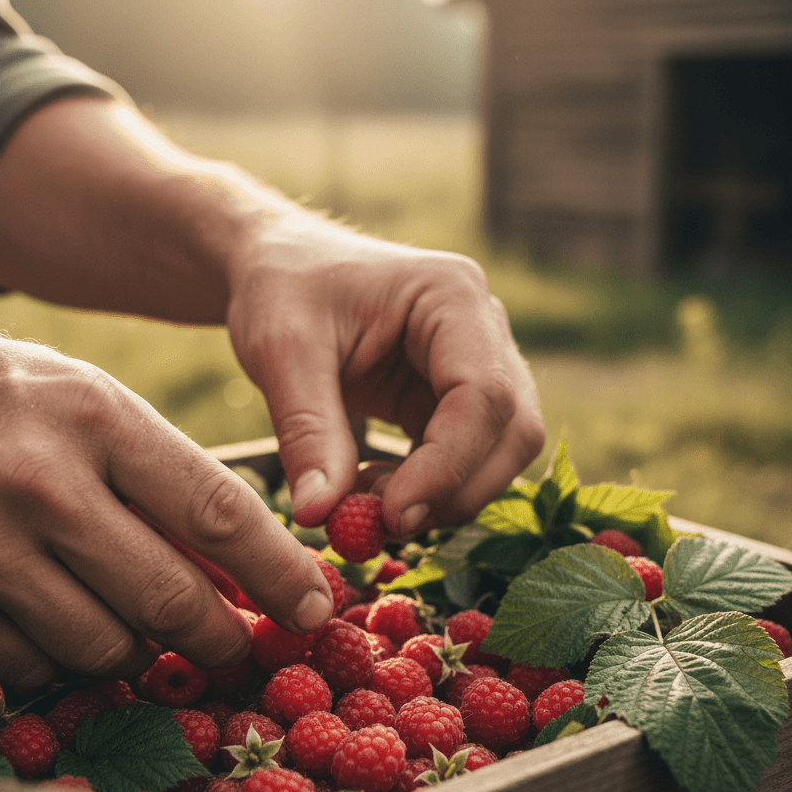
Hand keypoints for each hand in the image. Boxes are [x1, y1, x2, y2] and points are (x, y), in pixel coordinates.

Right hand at [0, 286, 333, 686]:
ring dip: (136, 648)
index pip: (217, 512)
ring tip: (133, 620)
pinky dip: (59, 656)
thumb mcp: (78, 396)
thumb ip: (153, 470)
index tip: (316, 608)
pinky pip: (28, 665)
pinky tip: (53, 617)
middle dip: (220, 638)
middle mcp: (42, 486)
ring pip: (103, 645)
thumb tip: (228, 556)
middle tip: (235, 645)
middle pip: (170, 598)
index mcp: (95, 418)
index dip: (279, 572)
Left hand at [225, 217, 545, 535]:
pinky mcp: (450, 399)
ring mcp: (475, 365)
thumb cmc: (281, 288)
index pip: (484, 394)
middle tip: (380, 524)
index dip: (448, 466)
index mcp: (452, 296)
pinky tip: (367, 491)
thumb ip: (307, 432)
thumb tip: (321, 514)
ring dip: (441, 496)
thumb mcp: (281, 351)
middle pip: (512, 430)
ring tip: (360, 502)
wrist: (280, 267)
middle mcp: (482, 329)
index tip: (390, 515)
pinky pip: (462, 458)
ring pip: (497, 453)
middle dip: (455, 489)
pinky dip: (423, 489)